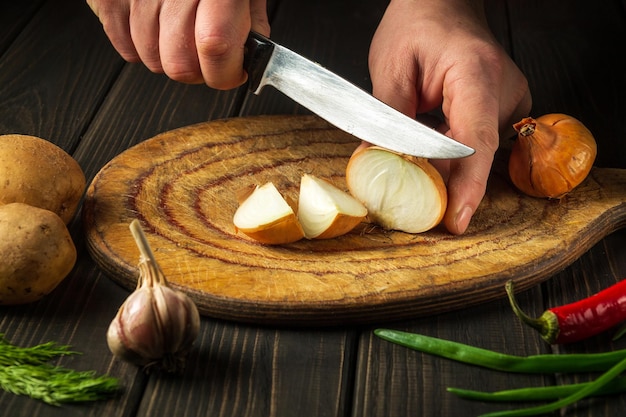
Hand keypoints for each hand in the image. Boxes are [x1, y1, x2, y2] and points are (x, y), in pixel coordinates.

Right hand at [87, 0, 269, 88]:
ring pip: (152, 60)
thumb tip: (249, 58)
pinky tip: (155, 26)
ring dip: (168, 58)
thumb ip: (250, 19)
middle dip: (196, 72)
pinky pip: (126, 49)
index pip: (216, 46)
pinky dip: (142, 47)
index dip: (225, 73)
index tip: (233, 72)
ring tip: (177, 31)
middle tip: (204, 56)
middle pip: (179, 64)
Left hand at [367, 0, 531, 233]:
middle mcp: (502, 89)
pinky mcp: (501, 107)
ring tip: (415, 176)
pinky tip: (428, 158)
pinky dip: (451, 156)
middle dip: (447, 186)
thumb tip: (376, 163)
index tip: (457, 220)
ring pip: (477, 153)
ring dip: (445, 169)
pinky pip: (477, 143)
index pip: (476, 139)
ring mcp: (508, 99)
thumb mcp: (391, 68)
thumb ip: (387, 119)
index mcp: (475, 73)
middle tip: (418, 210)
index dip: (467, 185)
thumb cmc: (417, 23)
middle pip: (478, 155)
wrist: (442, 3)